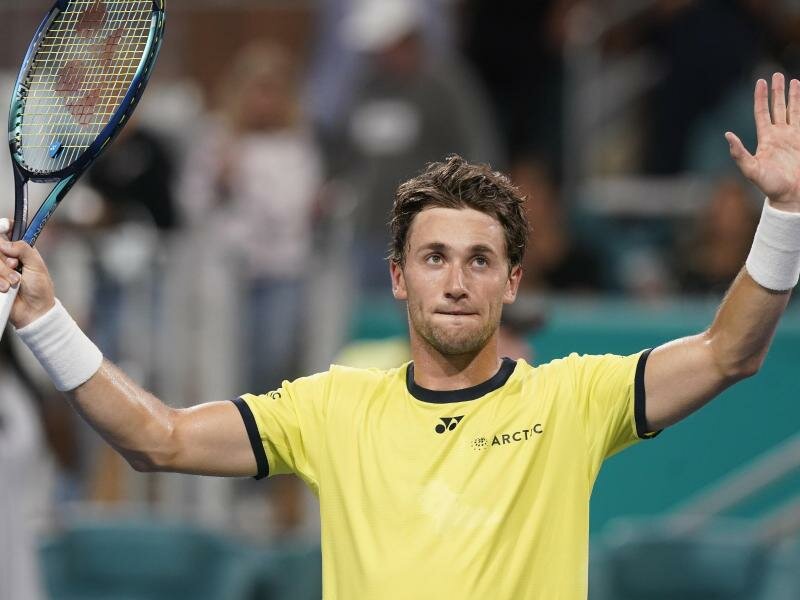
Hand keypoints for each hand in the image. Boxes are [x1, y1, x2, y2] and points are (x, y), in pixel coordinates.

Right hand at [0, 218, 55, 327]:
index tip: (3, 226)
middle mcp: (7, 257)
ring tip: (14, 283)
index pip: (7, 232)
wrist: (34, 311)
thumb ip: (24, 250)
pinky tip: (6, 288)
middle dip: (5, 259)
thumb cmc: (40, 289)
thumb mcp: (37, 266)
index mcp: (20, 250)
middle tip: (15, 267)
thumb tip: (5, 243)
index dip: (3, 227)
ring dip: (2, 272)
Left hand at [726, 73, 799, 211]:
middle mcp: (778, 135)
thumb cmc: (770, 185)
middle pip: (777, 108)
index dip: (761, 97)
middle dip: (776, 92)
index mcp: (766, 139)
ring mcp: (792, 137)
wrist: (791, 195)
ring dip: (792, 96)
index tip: (760, 81)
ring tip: (793, 80)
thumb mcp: (751, 170)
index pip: (762, 112)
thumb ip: (739, 153)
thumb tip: (727, 135)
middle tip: (776, 75)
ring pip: (792, 111)